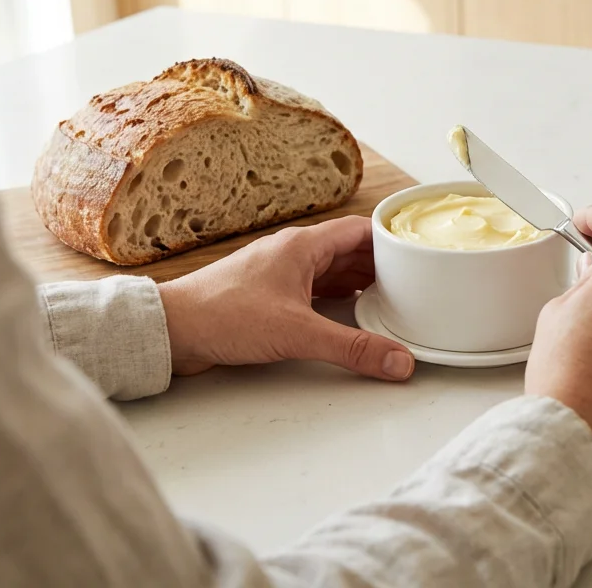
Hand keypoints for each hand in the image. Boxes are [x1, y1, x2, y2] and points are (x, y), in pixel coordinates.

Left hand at [157, 216, 414, 380]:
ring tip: (389, 296)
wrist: (171, 330)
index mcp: (302, 245)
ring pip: (331, 269)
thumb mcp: (298, 333)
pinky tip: (346, 313)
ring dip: (358, 281)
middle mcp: (292, 253)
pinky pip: (313, 288)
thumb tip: (397, 360)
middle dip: (382, 264)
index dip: (393, 239)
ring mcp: (278, 274)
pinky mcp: (267, 296)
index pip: (362, 230)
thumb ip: (353, 348)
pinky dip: (335, 297)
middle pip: (349, 250)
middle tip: (414, 280)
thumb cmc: (221, 315)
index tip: (420, 251)